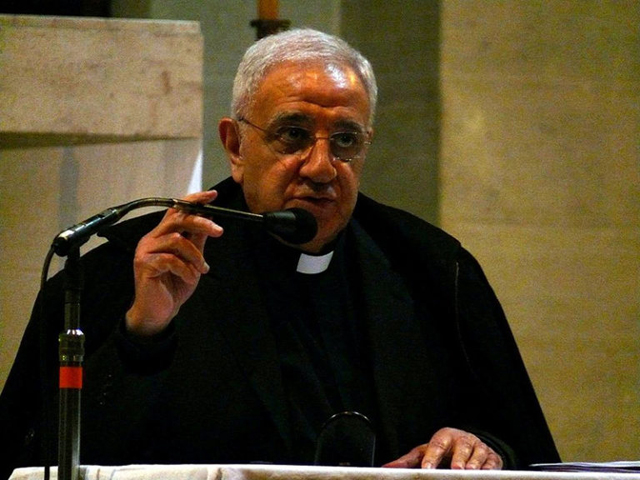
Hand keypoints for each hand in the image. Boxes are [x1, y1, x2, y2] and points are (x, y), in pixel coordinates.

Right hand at [126, 190, 223, 335]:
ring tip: (201, 270)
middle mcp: (152, 239)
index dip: (194, 200)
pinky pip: (170, 259)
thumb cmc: (174, 286)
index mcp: (162, 235)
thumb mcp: (192, 261)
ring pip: (177, 240)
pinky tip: (189, 278)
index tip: (212, 196)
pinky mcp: (144, 264)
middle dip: (201, 223)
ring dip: (195, 255)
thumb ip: (197, 241)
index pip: (176, 210)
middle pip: (177, 219)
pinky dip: (185, 268)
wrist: (159, 312)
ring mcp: (145, 251)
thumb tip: (209, 220)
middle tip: (219, 231)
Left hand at [382, 427, 502, 469]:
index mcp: (444, 436)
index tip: (428, 468)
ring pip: (479, 453)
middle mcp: (462, 439)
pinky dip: (490, 469)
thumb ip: (407, 461)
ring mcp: (479, 447)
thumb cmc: (442, 450)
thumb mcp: (424, 452)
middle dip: (459, 458)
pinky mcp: (492, 457)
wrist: (467, 445)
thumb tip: (386, 468)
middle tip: (455, 469)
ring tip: (470, 472)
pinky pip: (493, 463)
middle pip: (461, 446)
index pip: (437, 445)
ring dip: (475, 463)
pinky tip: (486, 474)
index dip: (432, 456)